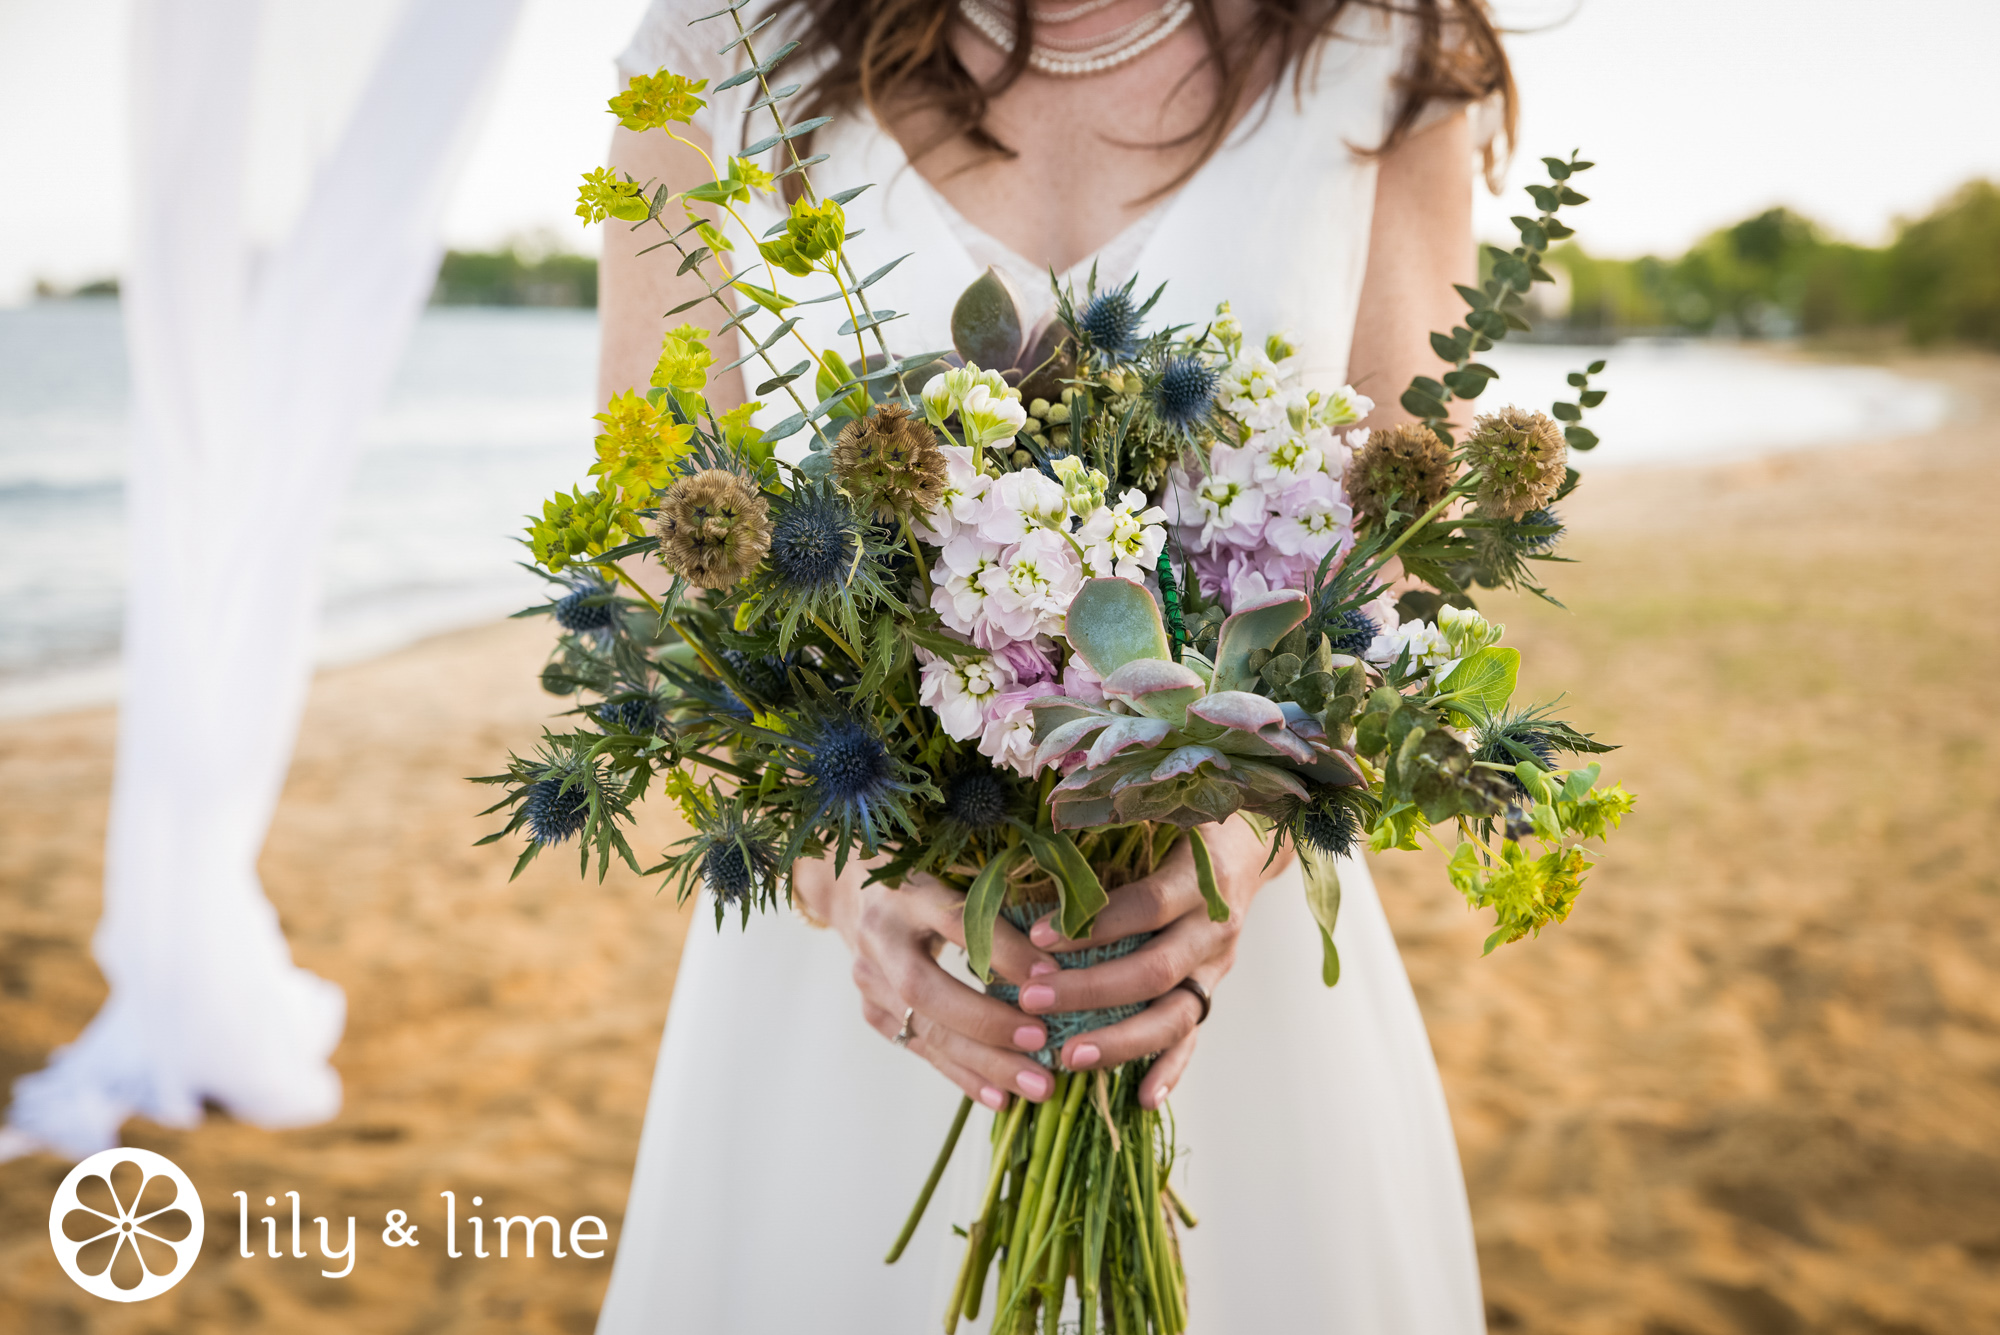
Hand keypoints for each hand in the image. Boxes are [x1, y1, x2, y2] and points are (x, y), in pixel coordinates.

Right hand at [794, 856, 1062, 1110]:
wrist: (851, 889)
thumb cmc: (925, 878)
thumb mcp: (956, 875)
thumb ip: (997, 906)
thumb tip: (1056, 959)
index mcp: (908, 894)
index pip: (956, 923)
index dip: (1002, 950)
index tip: (1051, 976)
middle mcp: (881, 939)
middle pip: (928, 991)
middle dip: (987, 1024)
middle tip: (1042, 1045)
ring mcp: (870, 981)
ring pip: (925, 1030)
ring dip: (983, 1064)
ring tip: (1035, 1086)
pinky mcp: (873, 1012)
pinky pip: (921, 1049)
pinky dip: (963, 1075)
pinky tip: (1001, 1096)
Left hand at [1014, 818, 1289, 1109]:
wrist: (1249, 841)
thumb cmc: (1188, 820)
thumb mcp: (1164, 808)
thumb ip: (1115, 819)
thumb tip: (1043, 821)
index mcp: (1202, 879)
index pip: (1146, 907)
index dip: (1094, 925)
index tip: (1037, 937)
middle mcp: (1215, 928)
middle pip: (1155, 970)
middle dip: (1091, 990)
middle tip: (1031, 998)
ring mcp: (1216, 966)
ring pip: (1174, 1015)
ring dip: (1121, 1041)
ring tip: (1068, 1056)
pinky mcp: (1211, 991)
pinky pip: (1192, 1037)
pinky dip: (1171, 1070)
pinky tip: (1141, 1098)